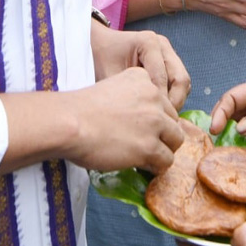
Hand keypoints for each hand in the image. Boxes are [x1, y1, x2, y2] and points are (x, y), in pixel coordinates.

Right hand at [59, 68, 183, 173]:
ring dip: (164, 149)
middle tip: (146, 143)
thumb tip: (137, 121)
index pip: (162, 100)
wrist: (70, 123)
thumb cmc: (80, 109)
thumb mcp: (110, 87)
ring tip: (148, 157)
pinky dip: (157, 166)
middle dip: (162, 133)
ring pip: (176, 139)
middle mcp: (154, 97)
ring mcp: (154, 122)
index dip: (154, 116)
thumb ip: (129, 97)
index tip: (141, 126)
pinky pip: (166, 160)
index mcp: (143, 79)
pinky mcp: (150, 146)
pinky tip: (144, 166)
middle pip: (173, 119)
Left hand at [91, 22, 190, 110]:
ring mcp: (168, 52)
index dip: (159, 101)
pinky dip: (173, 97)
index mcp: (149, 42)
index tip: (151, 120)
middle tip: (163, 121)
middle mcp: (163, 45)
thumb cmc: (101, 60)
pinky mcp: (169, 62)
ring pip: (183, 82)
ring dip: (176, 101)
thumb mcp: (110, 76)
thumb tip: (142, 119)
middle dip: (174, 102)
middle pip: (181, 78)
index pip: (162, 77)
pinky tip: (160, 110)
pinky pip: (178, 83)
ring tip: (162, 118)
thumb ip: (126, 94)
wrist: (99, 47)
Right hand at [210, 77, 245, 156]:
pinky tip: (236, 156)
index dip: (221, 111)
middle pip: (232, 113)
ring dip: (230, 138)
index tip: (215, 128)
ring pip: (239, 129)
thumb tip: (239, 128)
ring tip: (219, 151)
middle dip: (220, 124)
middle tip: (211, 142)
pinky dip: (243, 148)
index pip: (233, 97)